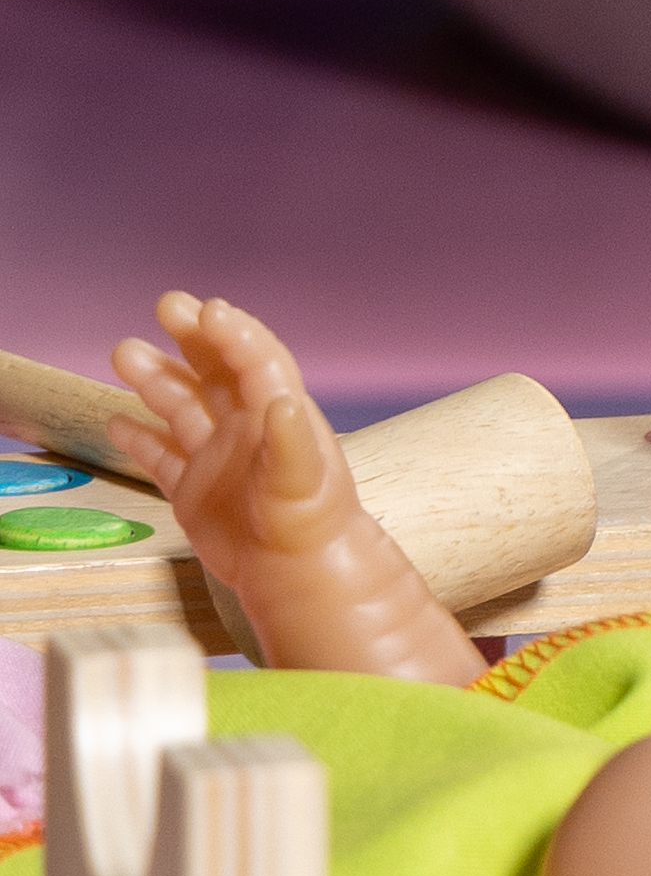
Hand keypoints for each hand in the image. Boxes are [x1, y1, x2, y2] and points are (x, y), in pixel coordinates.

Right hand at [110, 291, 365, 575]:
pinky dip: (138, 439)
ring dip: (154, 378)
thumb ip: (292, 444)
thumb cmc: (310, 523)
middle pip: (214, 370)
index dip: (234, 333)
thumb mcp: (304, 483)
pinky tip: (116, 421)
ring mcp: (215, 456)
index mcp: (278, 415)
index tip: (208, 310)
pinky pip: (160, 455)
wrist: (294, 572)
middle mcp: (244, 427)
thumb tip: (283, 404)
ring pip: (179, 406)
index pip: (256, 361)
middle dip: (192, 336)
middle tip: (167, 303)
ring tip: (124, 351)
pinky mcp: (191, 488)